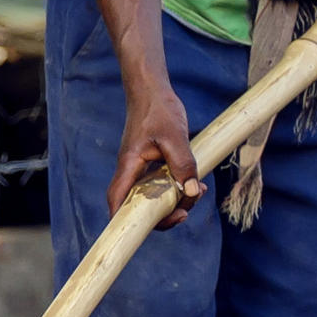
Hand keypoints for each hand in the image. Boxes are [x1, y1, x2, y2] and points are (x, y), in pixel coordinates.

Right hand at [112, 83, 205, 222]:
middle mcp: (132, 170)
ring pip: (154, 196)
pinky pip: (163, 184)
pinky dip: (178, 187)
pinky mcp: (152, 163)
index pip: (118, 202)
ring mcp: (142, 168)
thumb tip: (190, 191)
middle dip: (163, 214)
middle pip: (139, 206)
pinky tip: (195, 183)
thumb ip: (183, 163)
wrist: (153, 89)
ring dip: (175, 200)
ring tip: (198, 190)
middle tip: (186, 209)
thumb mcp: (175, 136)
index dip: (125, 222)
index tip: (148, 227)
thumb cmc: (159, 109)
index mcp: (129, 166)